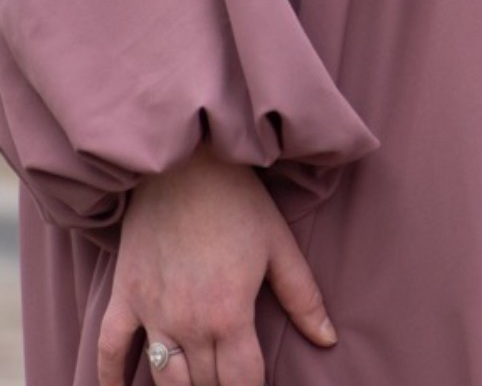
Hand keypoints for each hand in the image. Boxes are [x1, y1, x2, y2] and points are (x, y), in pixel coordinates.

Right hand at [97, 145, 336, 385]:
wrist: (186, 162)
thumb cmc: (238, 200)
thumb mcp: (279, 244)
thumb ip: (303, 297)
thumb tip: (328, 339)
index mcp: (230, 314)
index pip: (242, 383)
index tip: (258, 385)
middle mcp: (188, 323)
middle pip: (205, 385)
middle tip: (232, 371)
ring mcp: (152, 313)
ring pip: (165, 380)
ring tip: (199, 381)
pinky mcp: (125, 296)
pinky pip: (109, 350)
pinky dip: (111, 377)